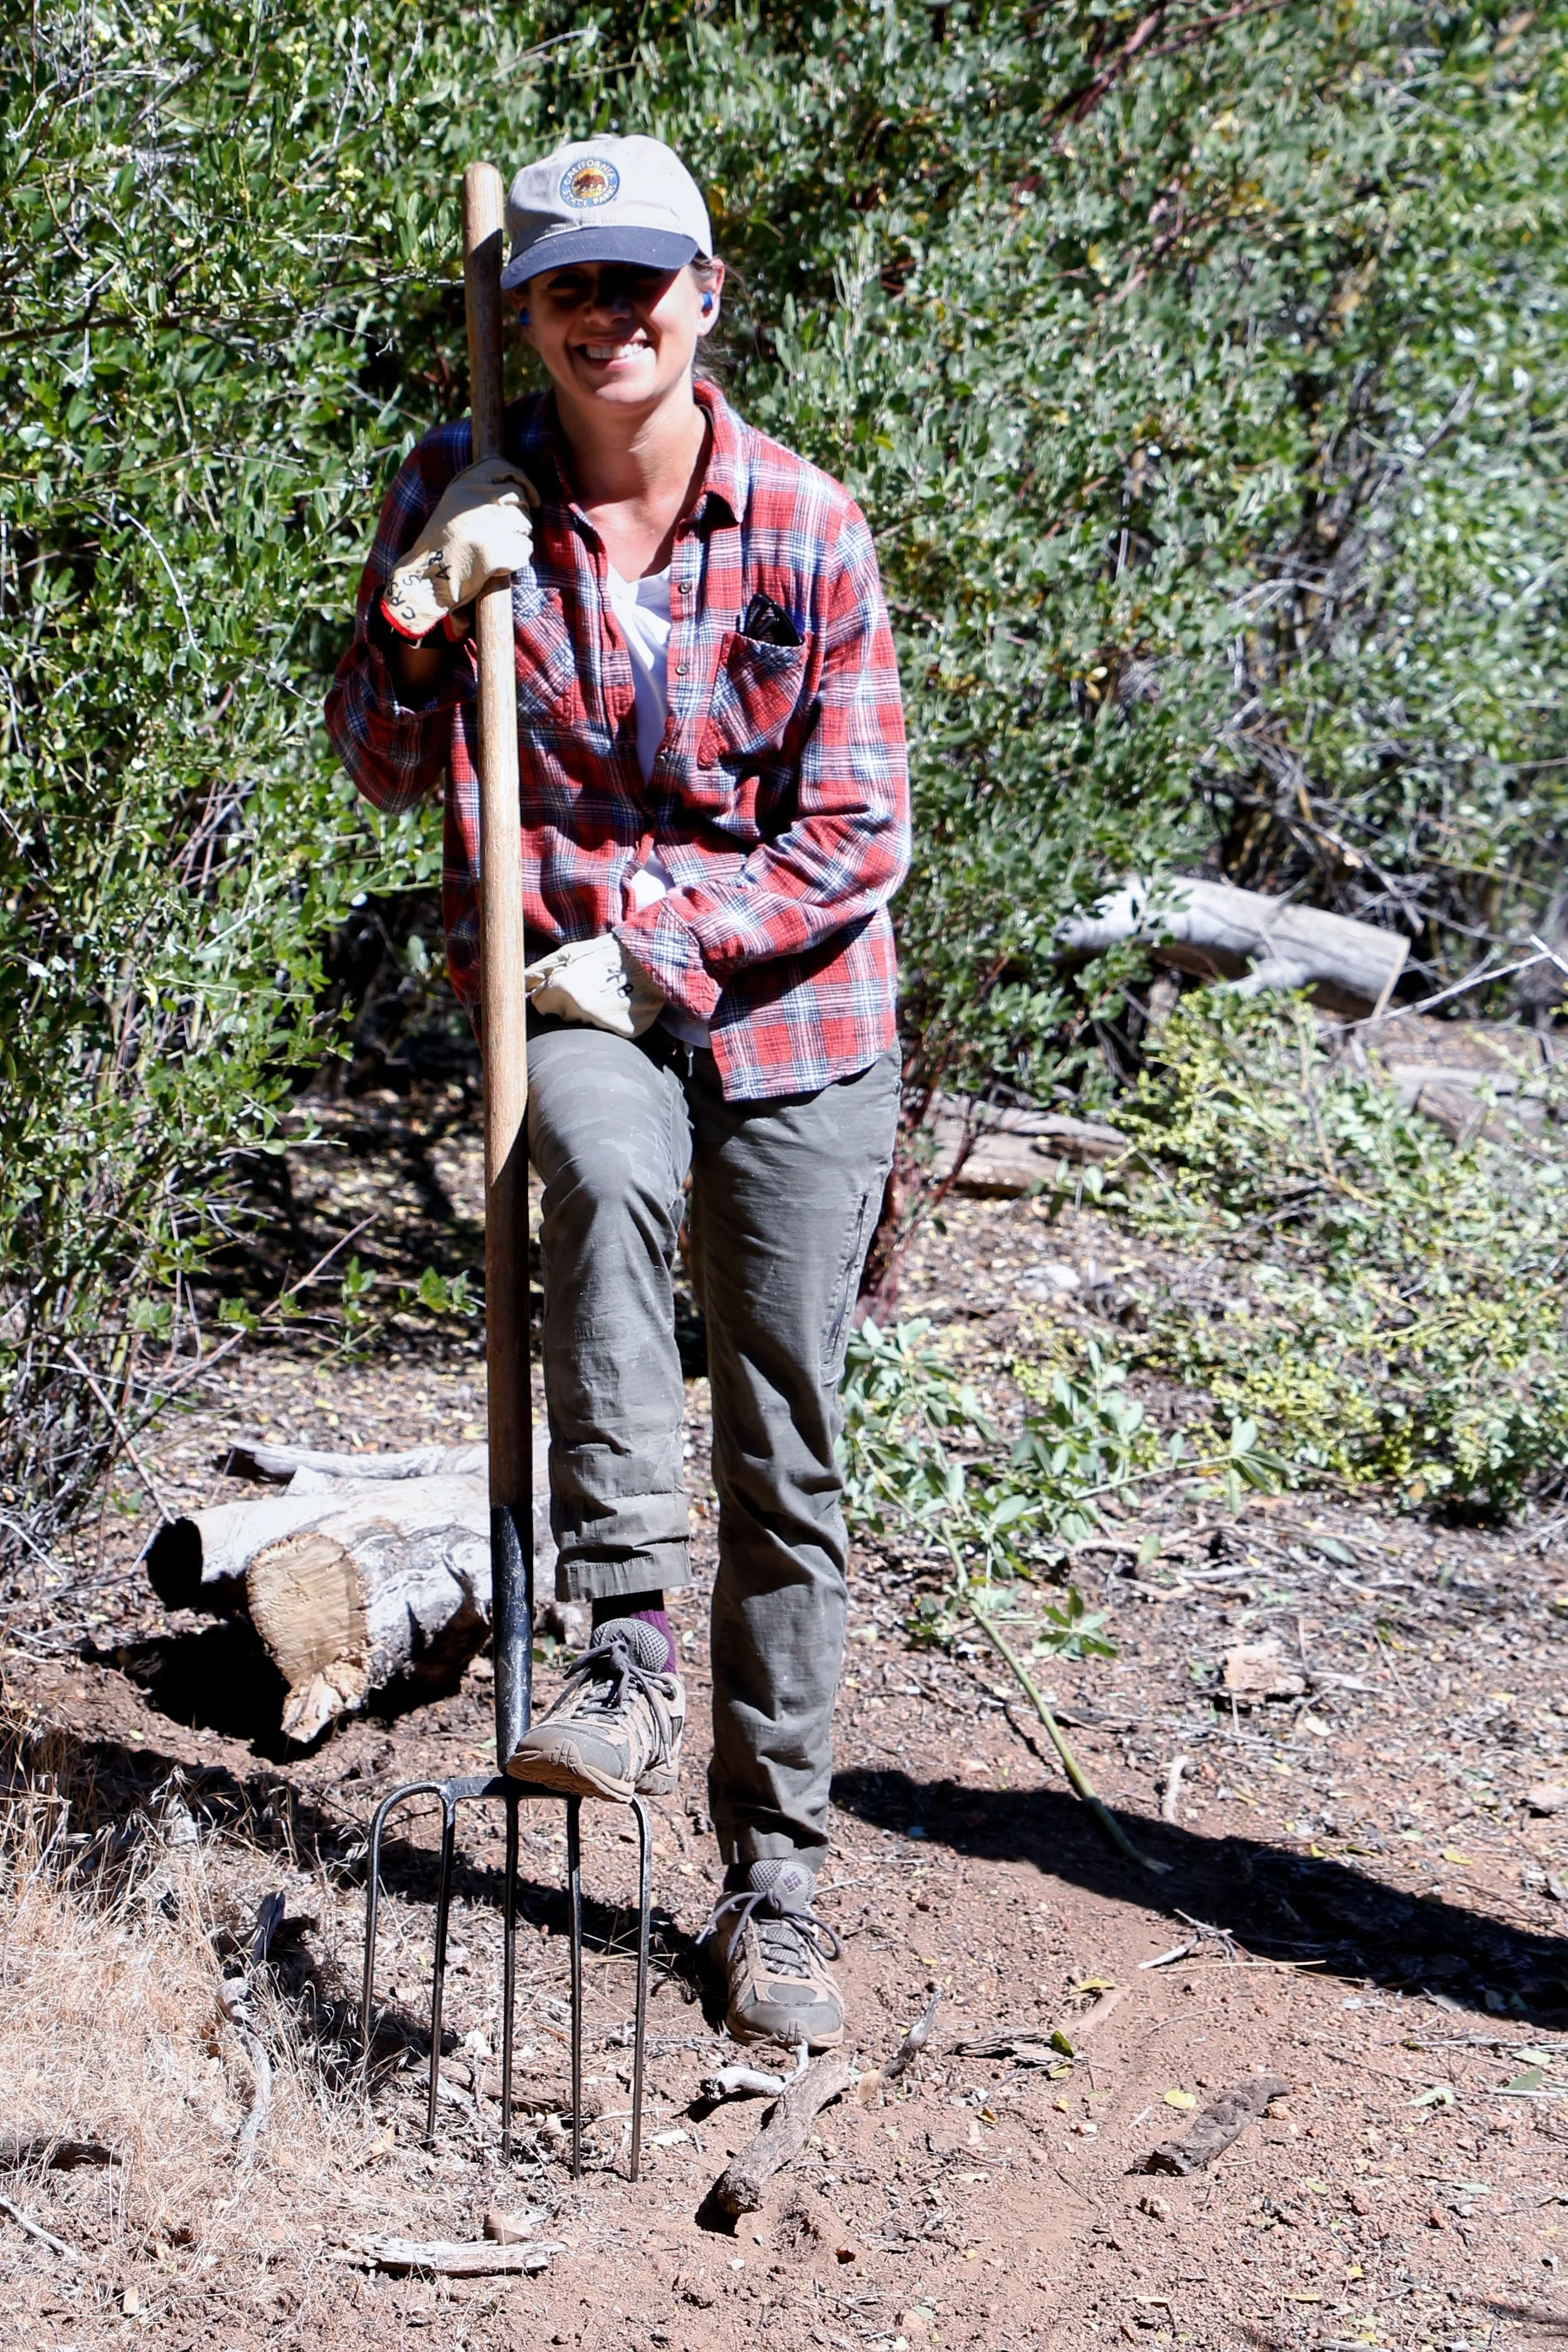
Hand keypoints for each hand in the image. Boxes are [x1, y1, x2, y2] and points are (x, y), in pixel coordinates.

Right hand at [383, 457, 537, 639]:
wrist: (428, 578)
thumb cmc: (440, 545)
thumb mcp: (452, 506)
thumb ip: (478, 493)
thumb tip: (517, 490)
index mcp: (465, 485)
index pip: (503, 468)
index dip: (523, 481)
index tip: (532, 498)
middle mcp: (481, 500)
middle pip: (519, 498)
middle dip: (519, 515)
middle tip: (505, 533)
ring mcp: (494, 524)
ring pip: (525, 524)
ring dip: (517, 537)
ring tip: (496, 549)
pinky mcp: (503, 550)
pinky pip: (524, 549)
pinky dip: (516, 558)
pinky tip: (498, 564)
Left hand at [524, 935, 665, 1039]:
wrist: (646, 957)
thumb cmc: (603, 953)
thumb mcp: (567, 954)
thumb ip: (538, 972)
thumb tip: (514, 985)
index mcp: (560, 988)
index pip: (539, 1005)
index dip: (551, 995)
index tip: (567, 987)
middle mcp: (577, 1009)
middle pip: (560, 1017)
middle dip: (569, 1006)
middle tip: (590, 988)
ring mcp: (600, 1023)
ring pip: (581, 1025)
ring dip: (589, 1015)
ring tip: (604, 996)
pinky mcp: (621, 1032)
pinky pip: (605, 1032)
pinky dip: (609, 1023)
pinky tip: (617, 1007)